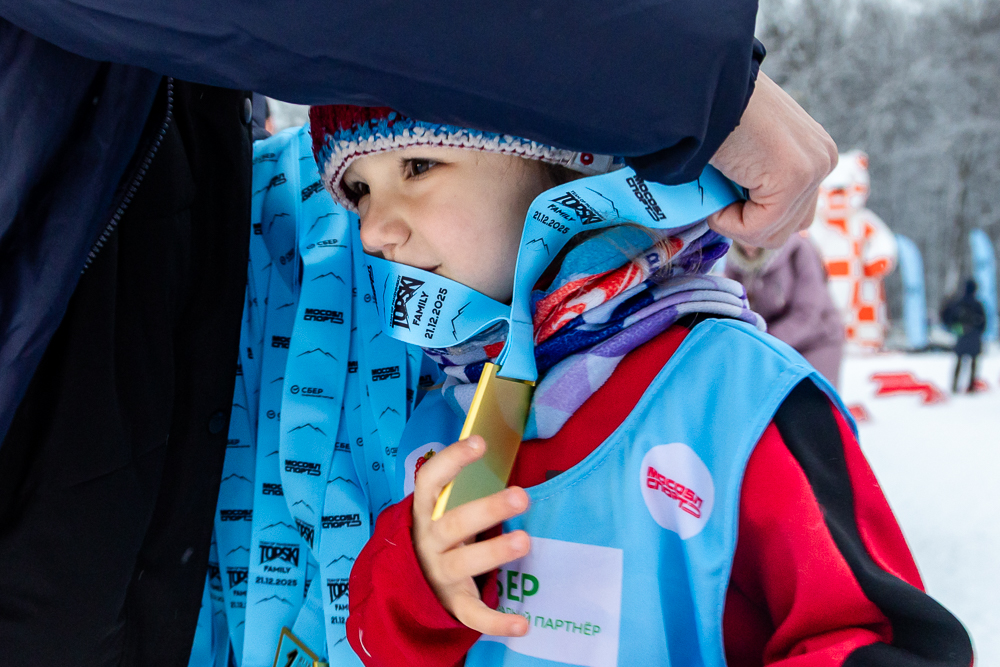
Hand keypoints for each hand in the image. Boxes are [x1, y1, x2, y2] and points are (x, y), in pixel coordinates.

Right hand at [412, 435, 530, 635]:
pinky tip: (523, 624)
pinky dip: (497, 622)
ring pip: (464, 563)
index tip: (479, 441)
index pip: (430, 480)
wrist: (412, 581)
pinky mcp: (453, 602)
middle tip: (522, 496)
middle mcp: (429, 541)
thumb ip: (463, 487)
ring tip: (524, 540)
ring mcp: (439, 573)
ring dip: (494, 552)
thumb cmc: (441, 532)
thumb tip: (497, 445)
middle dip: (487, 509)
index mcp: (424, 511)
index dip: (452, 460)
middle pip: (454, 523)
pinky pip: (473, 614)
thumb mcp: (443, 509)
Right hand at [708, 72, 837, 248]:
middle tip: (720, 194)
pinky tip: (716, 192)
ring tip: (717, 190)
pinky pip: (757, 228)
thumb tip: (745, 215)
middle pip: (787, 228)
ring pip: (772, 234)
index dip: (754, 217)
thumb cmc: (714, 113)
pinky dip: (727, 220)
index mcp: (816, 153)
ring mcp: (812, 169)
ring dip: (735, 222)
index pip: (794, 214)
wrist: (705, 84)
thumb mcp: (750, 150)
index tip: (726, 194)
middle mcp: (822, 160)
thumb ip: (760, 179)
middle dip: (747, 223)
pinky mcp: (792, 178)